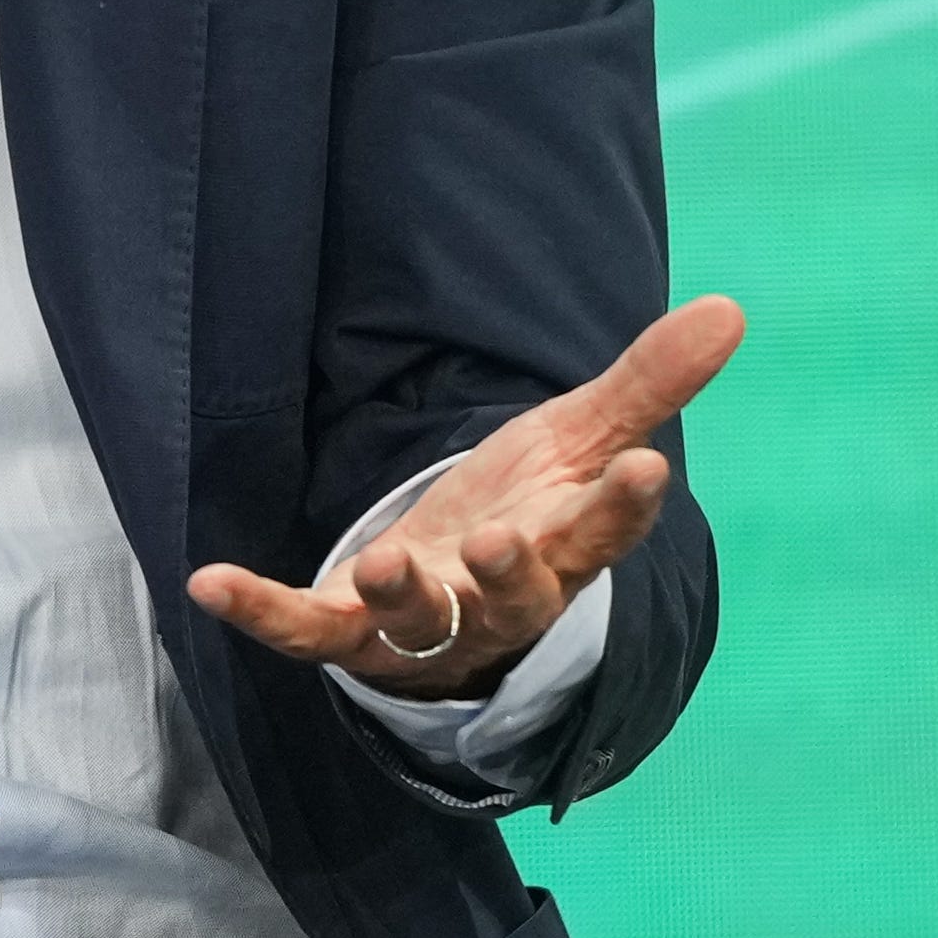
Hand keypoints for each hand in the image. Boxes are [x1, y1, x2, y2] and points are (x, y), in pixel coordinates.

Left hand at [184, 295, 744, 699]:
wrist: (450, 590)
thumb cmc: (522, 511)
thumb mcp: (575, 440)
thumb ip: (643, 384)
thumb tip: (729, 309)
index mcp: (562, 547)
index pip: (602, 530)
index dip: (622, 506)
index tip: (644, 467)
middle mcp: (497, 596)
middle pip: (514, 596)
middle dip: (510, 573)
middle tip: (505, 540)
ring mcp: (422, 621)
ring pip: (418, 622)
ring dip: (403, 595)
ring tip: (386, 563)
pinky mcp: (349, 628)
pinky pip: (303, 628)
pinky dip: (261, 611)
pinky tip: (209, 582)